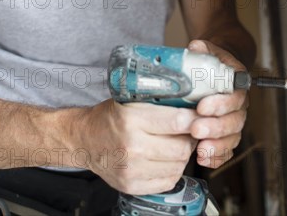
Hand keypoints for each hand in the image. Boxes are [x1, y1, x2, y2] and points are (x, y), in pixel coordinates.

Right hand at [75, 100, 196, 194]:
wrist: (85, 140)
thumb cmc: (110, 117)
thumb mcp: (131, 100)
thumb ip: (159, 102)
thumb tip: (192, 104)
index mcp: (132, 119)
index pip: (177, 122)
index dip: (194, 119)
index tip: (200, 116)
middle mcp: (132, 146)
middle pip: (182, 147)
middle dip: (191, 138)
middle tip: (190, 131)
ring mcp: (132, 169)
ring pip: (178, 166)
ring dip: (183, 155)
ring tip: (176, 143)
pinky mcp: (132, 185)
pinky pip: (168, 181)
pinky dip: (173, 169)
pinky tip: (165, 158)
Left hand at [187, 39, 248, 168]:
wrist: (217, 69)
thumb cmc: (211, 61)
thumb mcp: (207, 49)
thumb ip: (202, 47)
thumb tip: (195, 47)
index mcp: (236, 82)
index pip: (235, 95)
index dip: (220, 103)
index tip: (201, 106)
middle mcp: (239, 103)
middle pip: (235, 119)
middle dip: (216, 127)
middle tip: (196, 129)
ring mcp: (233, 119)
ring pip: (233, 136)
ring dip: (217, 145)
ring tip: (200, 149)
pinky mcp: (226, 133)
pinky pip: (227, 149)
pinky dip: (218, 157)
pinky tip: (203, 159)